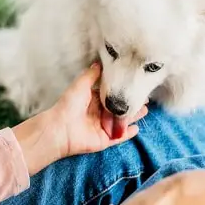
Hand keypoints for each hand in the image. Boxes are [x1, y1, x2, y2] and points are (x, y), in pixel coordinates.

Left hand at [11, 64, 146, 174]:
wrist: (60, 128)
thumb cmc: (68, 105)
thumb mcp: (80, 84)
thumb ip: (92, 75)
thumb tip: (100, 63)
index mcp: (93, 101)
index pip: (111, 97)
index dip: (122, 93)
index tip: (134, 87)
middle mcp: (98, 115)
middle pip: (118, 110)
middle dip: (131, 105)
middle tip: (144, 100)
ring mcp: (102, 128)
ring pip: (121, 123)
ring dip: (132, 117)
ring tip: (144, 111)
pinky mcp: (103, 140)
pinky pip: (118, 137)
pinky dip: (127, 134)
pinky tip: (136, 129)